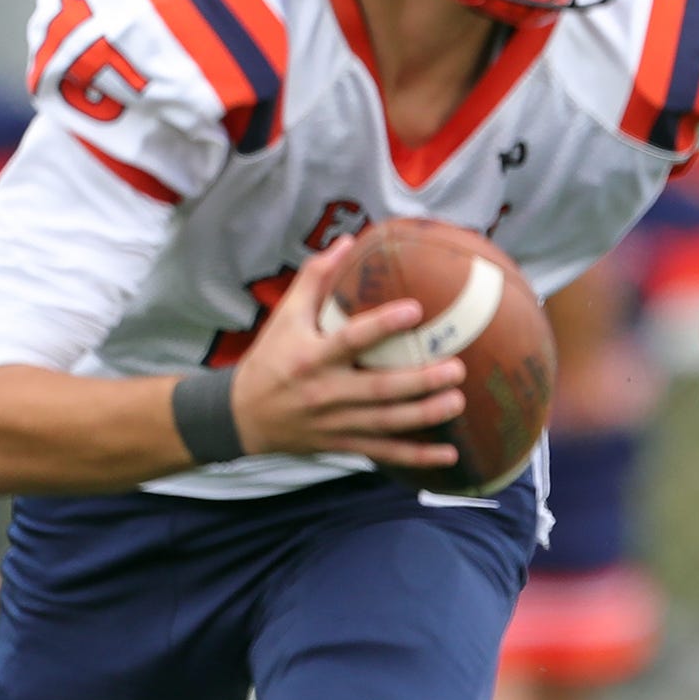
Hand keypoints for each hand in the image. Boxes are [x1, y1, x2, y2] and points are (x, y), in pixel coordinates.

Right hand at [231, 236, 468, 468]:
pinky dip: (417, 458)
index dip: (382, 326)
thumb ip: (315, 278)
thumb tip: (348, 241)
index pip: (350, 340)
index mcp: (311, 357)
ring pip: (386, 423)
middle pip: (379, 389)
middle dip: (420, 381)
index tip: (415, 310)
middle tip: (457, 367)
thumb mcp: (285, 317)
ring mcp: (335, 424)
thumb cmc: (271, 358)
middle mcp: (325, 393)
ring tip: (458, 401)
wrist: (240, 417)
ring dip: (425, 415)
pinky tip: (450, 457)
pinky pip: (384, 453)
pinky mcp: (342, 445)